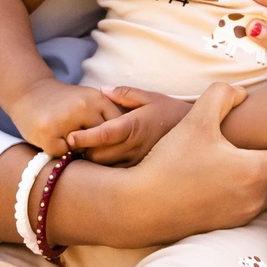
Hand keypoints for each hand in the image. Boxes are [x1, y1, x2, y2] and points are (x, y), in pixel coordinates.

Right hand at [12, 77, 128, 156]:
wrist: (29, 91)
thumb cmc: (64, 101)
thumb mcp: (89, 100)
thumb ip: (106, 118)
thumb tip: (127, 146)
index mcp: (97, 98)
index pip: (117, 128)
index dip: (114, 140)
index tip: (108, 144)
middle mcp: (83, 107)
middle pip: (101, 141)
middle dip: (95, 146)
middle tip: (83, 141)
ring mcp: (64, 120)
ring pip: (81, 149)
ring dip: (76, 149)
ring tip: (65, 135)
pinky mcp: (47, 133)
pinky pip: (62, 153)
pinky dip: (58, 150)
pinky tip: (51, 137)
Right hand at [52, 83, 266, 248]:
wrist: (139, 207)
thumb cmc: (169, 164)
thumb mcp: (196, 119)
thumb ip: (222, 95)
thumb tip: (241, 95)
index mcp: (256, 172)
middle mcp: (256, 197)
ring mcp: (243, 214)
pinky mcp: (228, 224)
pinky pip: (258, 202)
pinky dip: (262, 186)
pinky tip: (249, 173)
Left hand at [65, 86, 189, 165]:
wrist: (197, 134)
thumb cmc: (170, 112)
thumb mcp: (150, 97)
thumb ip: (125, 93)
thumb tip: (103, 90)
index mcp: (134, 126)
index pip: (103, 135)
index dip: (84, 137)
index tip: (69, 136)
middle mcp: (135, 147)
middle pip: (98, 156)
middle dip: (85, 151)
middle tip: (78, 143)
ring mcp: (138, 162)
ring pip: (106, 169)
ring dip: (95, 162)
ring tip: (91, 152)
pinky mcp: (141, 172)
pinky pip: (117, 176)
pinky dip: (107, 170)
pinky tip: (106, 162)